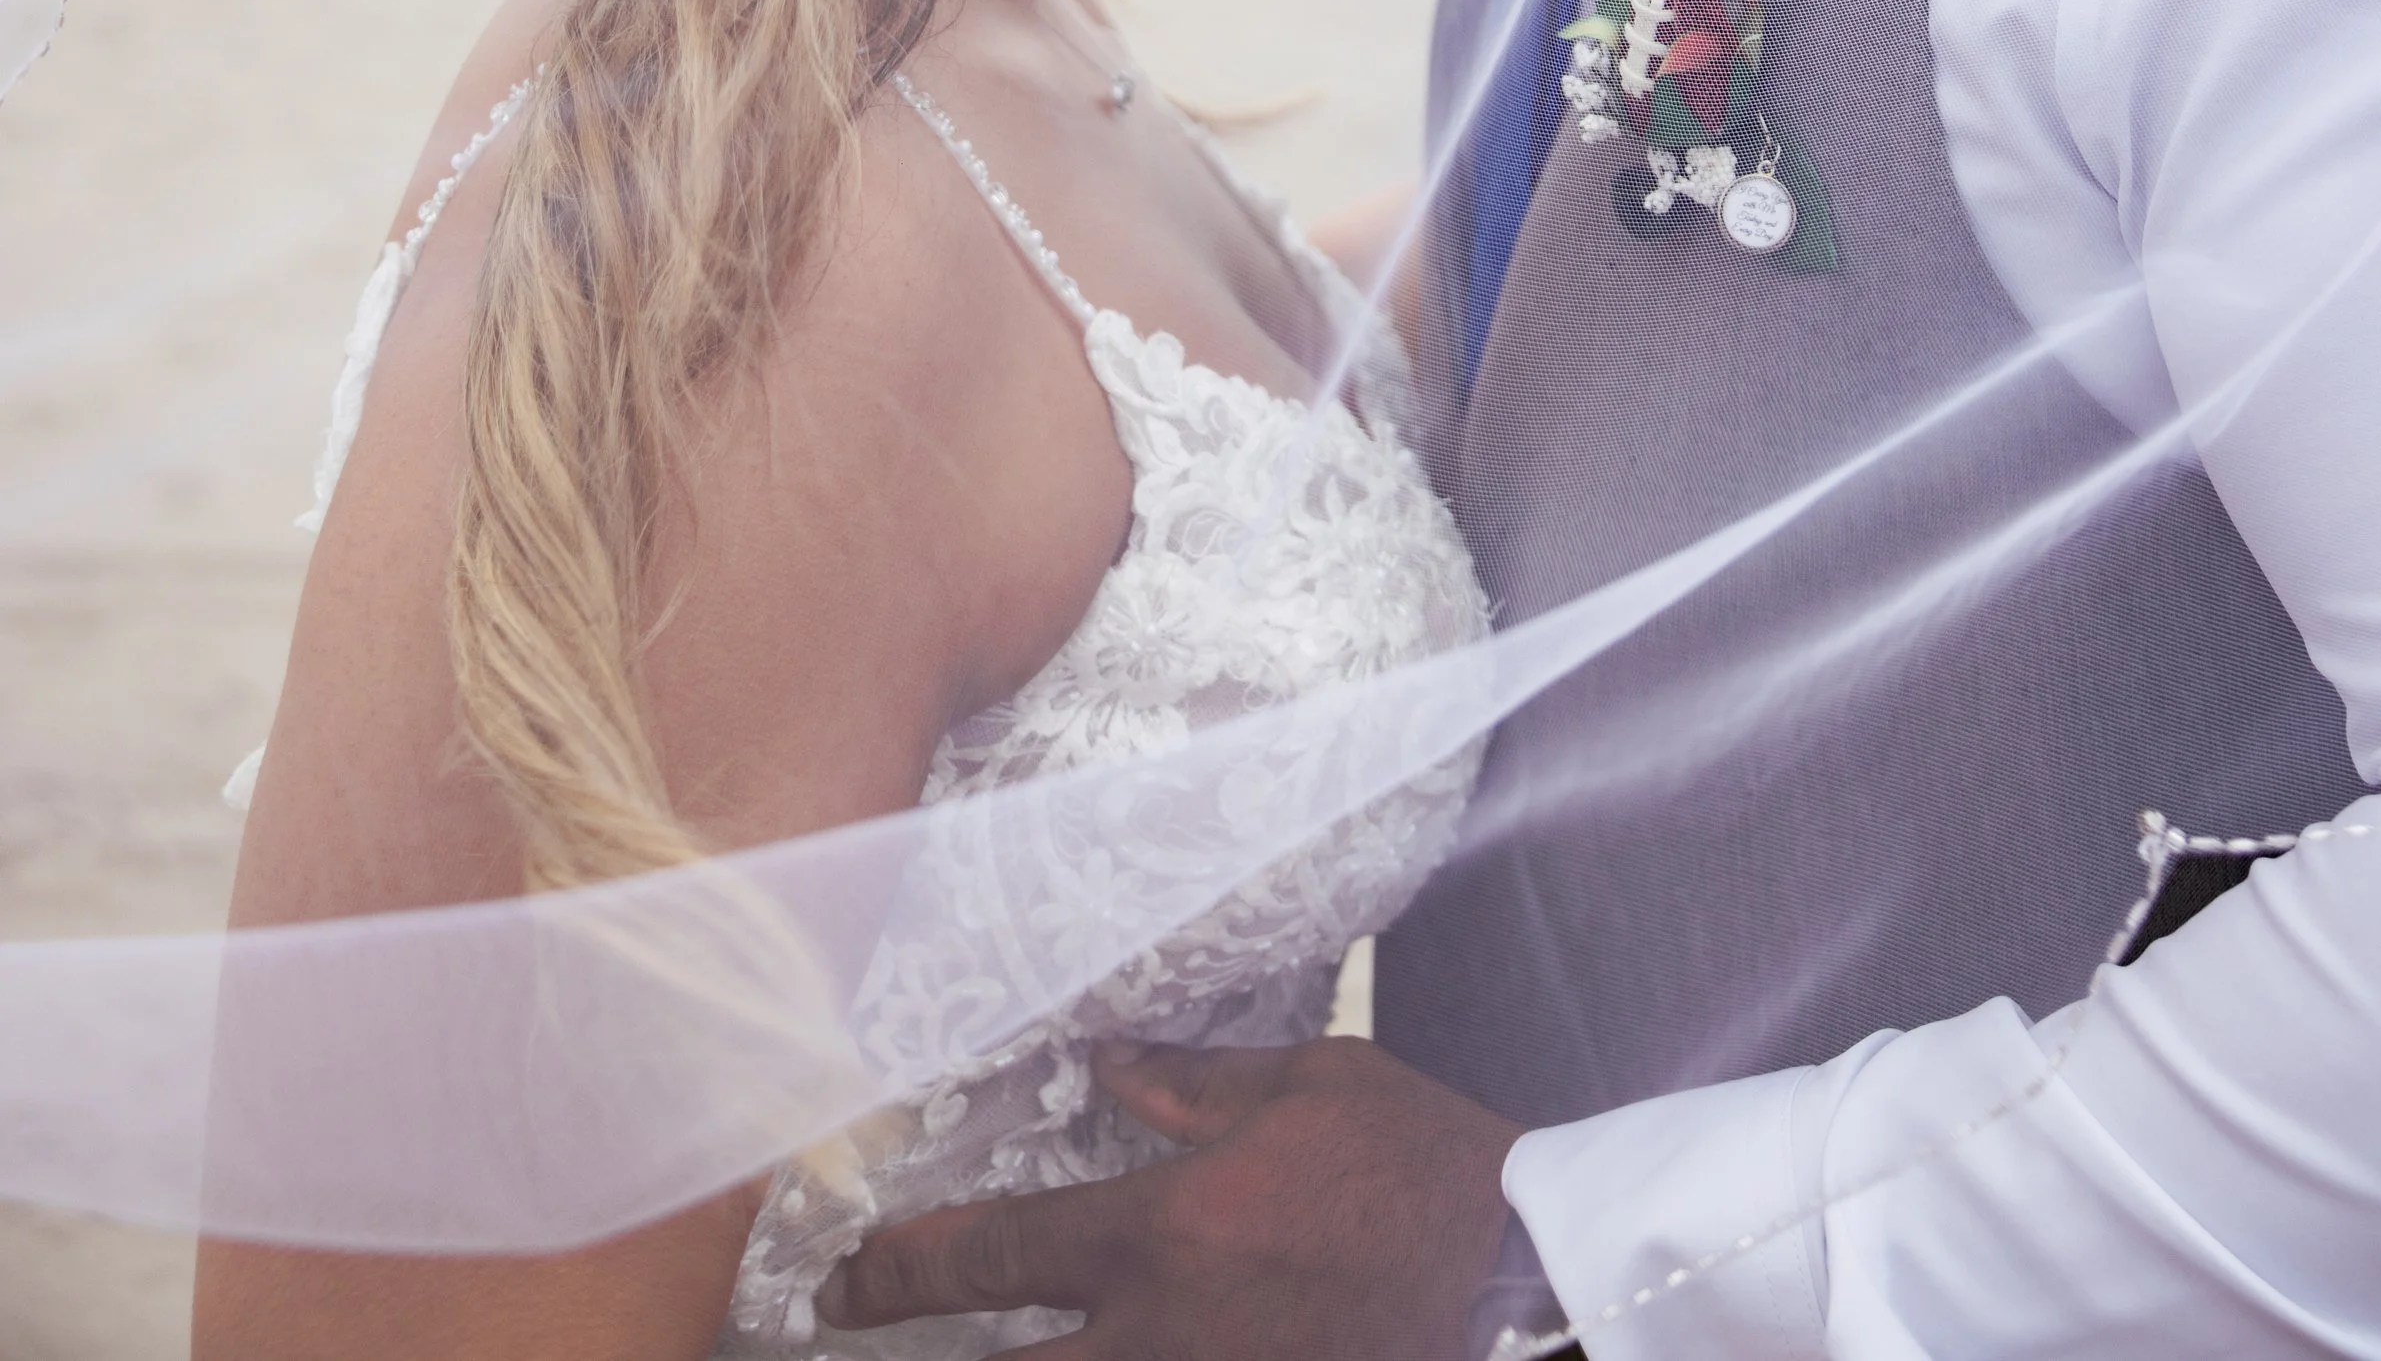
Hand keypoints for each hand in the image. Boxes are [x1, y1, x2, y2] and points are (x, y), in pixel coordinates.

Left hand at [819, 1034, 1522, 1358]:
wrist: (1520, 1269)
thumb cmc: (1416, 1161)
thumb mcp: (1306, 1083)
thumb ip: (1192, 1084)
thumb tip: (1108, 1066)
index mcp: (1161, 1235)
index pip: (992, 1256)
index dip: (898, 1271)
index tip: (841, 1282)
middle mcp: (1161, 1336)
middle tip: (852, 1339)